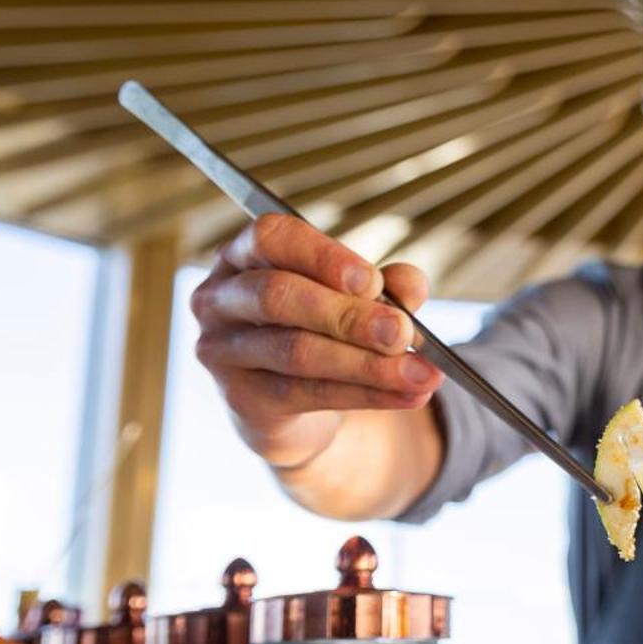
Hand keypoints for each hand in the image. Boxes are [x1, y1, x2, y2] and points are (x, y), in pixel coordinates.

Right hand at [189, 214, 443, 465]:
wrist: (293, 405)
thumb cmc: (323, 330)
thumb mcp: (358, 300)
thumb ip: (387, 287)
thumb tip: (411, 286)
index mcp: (245, 254)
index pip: (271, 238)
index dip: (321, 256)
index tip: (371, 281)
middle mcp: (221, 297)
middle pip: (279, 296)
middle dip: (349, 316)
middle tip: (401, 333)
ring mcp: (222, 350)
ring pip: (296, 352)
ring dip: (367, 364)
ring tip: (421, 374)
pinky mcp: (241, 398)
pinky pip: (306, 394)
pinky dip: (366, 394)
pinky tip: (407, 395)